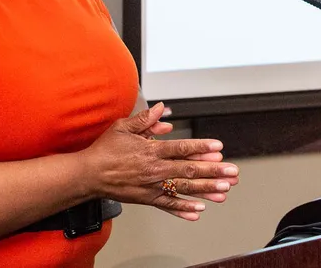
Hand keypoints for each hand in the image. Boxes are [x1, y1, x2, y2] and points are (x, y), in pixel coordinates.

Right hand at [81, 103, 239, 220]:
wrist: (88, 175)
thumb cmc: (105, 150)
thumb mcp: (123, 127)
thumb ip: (145, 119)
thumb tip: (162, 110)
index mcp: (150, 150)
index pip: (181, 148)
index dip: (201, 147)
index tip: (218, 147)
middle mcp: (154, 170)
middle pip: (188, 169)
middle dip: (213, 171)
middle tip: (232, 172)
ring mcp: (151, 186)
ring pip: (183, 188)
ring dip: (206, 189)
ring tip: (224, 191)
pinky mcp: (146, 199)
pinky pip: (168, 205)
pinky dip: (184, 208)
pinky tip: (199, 210)